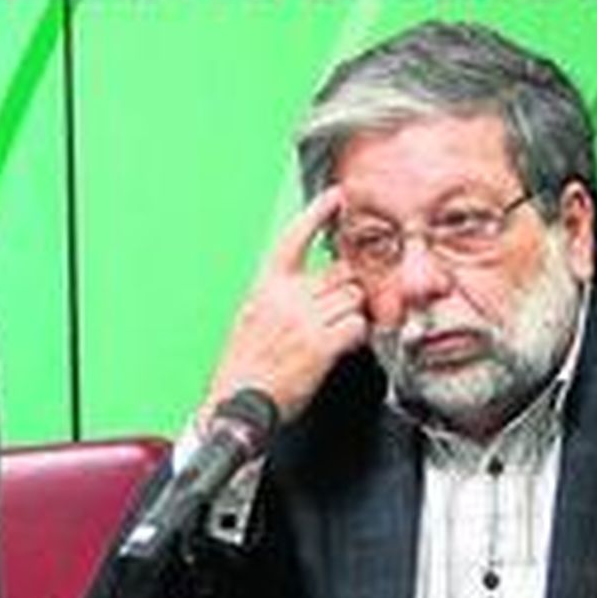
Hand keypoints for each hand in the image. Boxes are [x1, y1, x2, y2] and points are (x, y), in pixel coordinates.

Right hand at [206, 188, 368, 424]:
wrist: (238, 401)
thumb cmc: (245, 366)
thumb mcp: (253, 317)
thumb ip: (281, 296)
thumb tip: (313, 287)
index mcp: (266, 286)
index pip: (294, 238)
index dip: (318, 212)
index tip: (336, 196)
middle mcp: (286, 298)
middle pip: (340, 273)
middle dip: (347, 288)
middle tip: (341, 308)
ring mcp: (305, 320)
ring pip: (353, 298)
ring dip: (354, 314)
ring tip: (338, 332)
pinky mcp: (322, 345)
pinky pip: (357, 325)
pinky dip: (358, 335)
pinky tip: (344, 345)